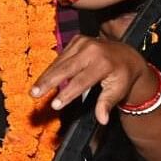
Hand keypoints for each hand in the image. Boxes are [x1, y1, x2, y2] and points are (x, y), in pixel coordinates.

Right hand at [30, 36, 157, 124]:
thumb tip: (102, 120)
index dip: (67, 94)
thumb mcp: (118, 91)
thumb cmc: (122, 76)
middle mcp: (92, 50)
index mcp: (103, 63)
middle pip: (65, 69)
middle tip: (34, 94)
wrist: (127, 55)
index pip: (81, 81)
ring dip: (46, 76)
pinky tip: (44, 78)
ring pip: (60, 62)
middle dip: (48, 82)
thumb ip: (107, 104)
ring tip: (34, 89)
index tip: (54, 105)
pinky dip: (52, 68)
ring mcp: (83, 42)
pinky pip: (61, 56)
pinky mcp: (77, 39)